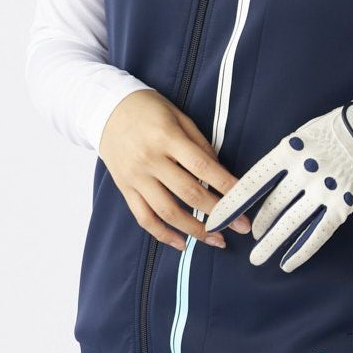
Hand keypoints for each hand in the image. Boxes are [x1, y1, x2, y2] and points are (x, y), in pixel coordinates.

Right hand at [99, 89, 250, 251]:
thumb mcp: (179, 116)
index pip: (203, 167)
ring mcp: (136, 177)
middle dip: (219, 213)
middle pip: (189, 193)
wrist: (106, 109)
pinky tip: (183, 243)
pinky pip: (144, 218)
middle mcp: (150, 160)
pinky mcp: (125, 189)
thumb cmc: (149, 109)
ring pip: (167, 212)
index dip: (227, 186)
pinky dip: (164, 235)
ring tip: (217, 239)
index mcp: (167, 137)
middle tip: (241, 226)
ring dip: (195, 230)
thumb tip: (220, 173)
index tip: (245, 200)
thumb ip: (200, 144)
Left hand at [204, 101, 352, 272]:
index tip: (215, 219)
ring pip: (291, 223)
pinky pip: (318, 233)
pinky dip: (301, 250)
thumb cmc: (329, 132)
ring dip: (272, 243)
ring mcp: (325, 190)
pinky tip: (288, 262)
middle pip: (272, 206)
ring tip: (257, 257)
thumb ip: (278, 161)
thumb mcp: (298, 137)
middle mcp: (304, 171)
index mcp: (288, 151)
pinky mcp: (343, 205)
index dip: (231, 203)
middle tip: (244, 237)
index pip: (252, 182)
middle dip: (255, 225)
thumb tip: (253, 186)